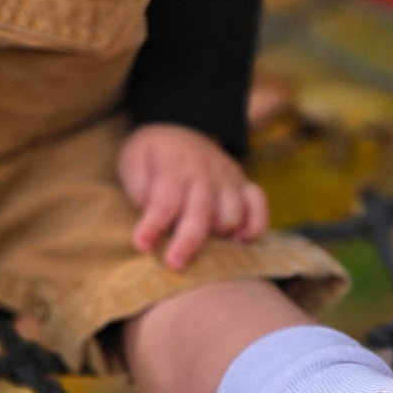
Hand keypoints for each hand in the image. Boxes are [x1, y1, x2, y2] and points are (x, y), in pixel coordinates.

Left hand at [117, 123, 268, 271]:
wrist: (177, 128)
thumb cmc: (151, 156)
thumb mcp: (134, 163)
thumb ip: (140, 191)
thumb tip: (150, 217)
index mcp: (173, 167)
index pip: (165, 199)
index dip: (154, 224)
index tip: (142, 245)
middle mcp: (205, 174)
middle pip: (202, 212)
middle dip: (188, 240)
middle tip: (174, 264)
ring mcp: (228, 178)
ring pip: (233, 214)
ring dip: (220, 236)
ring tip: (203, 252)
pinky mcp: (243, 184)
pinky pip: (259, 206)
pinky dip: (254, 227)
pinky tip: (238, 241)